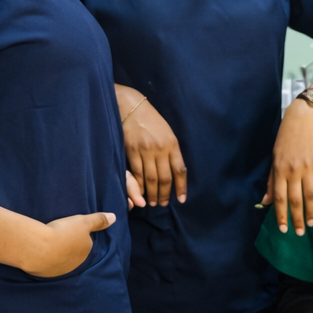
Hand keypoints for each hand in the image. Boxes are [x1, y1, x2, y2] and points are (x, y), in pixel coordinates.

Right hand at [25, 212, 113, 277]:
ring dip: (56, 256)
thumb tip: (114, 218)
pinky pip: (48, 267)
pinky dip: (45, 261)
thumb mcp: (83, 222)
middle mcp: (75, 265)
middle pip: (74, 255)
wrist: (39, 247)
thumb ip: (98, 220)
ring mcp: (60, 271)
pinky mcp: (46, 274)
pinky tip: (40, 253)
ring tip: (48, 245)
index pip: (86, 246)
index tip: (71, 232)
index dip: (79, 238)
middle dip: (68, 248)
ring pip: (61, 262)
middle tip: (59, 237)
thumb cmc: (64, 233)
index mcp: (86, 253)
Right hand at [118, 89, 185, 206]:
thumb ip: (171, 151)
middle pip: (164, 178)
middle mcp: (160, 149)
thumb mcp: (167, 133)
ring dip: (151, 193)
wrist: (132, 107)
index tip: (181, 199)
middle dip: (164, 194)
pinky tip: (140, 193)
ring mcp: (145, 150)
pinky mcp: (131, 151)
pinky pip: (136, 173)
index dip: (181, 187)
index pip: (180, 170)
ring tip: (151, 203)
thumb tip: (174, 172)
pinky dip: (139, 185)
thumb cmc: (151, 121)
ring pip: (150, 178)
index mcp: (172, 144)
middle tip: (163, 204)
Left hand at [262, 98, 312, 234]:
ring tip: (311, 224)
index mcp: (279, 169)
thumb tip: (266, 201)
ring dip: (311, 211)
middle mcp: (293, 170)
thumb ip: (271, 180)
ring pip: (310, 194)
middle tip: (299, 233)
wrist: (303, 118)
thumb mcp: (274, 157)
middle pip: (295, 199)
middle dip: (297, 218)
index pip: (279, 197)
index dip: (281, 215)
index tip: (284, 229)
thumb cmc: (285, 138)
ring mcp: (308, 166)